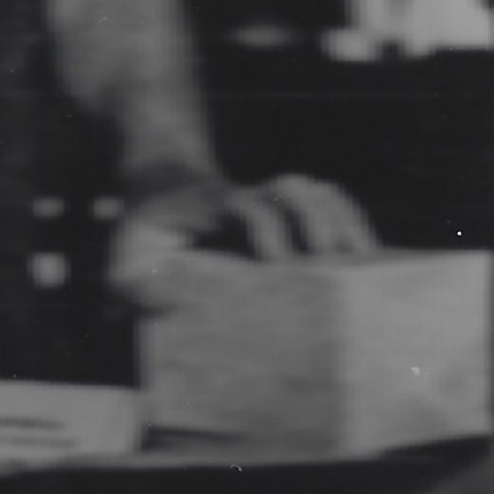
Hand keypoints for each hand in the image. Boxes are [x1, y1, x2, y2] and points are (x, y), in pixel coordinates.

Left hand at [109, 172, 377, 307]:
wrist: (160, 188)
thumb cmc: (144, 233)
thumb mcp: (124, 259)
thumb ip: (131, 285)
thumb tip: (169, 305)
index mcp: (208, 206)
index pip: (244, 204)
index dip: (265, 225)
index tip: (279, 260)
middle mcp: (247, 197)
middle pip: (291, 191)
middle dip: (317, 221)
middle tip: (333, 263)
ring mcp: (271, 201)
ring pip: (316, 192)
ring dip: (344, 219)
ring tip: (366, 261)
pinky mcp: (289, 212)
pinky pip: (330, 202)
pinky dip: (352, 220)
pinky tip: (369, 254)